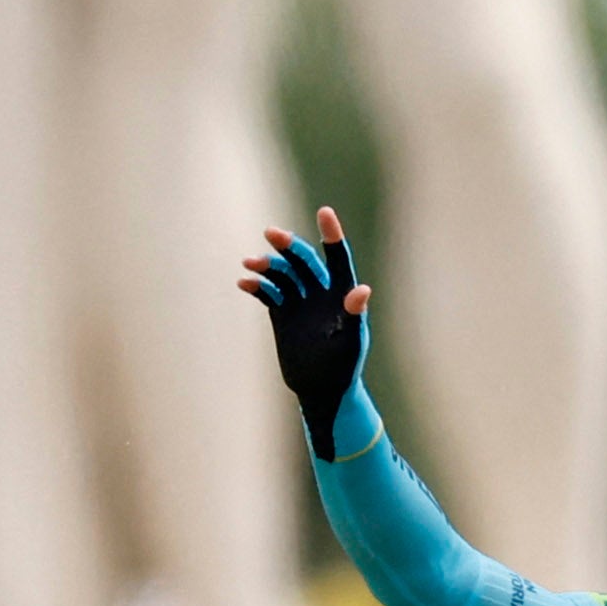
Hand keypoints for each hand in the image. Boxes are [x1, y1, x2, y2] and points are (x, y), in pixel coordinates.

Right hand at [239, 206, 373, 460]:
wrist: (321, 393)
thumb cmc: (343, 371)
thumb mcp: (351, 344)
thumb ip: (355, 316)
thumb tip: (362, 289)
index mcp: (342, 296)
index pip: (338, 259)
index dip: (332, 236)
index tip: (324, 212)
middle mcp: (320, 293)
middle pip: (304, 260)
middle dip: (288, 245)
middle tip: (270, 234)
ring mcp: (300, 302)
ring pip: (283, 273)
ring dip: (267, 265)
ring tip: (250, 263)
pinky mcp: (282, 314)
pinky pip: (268, 292)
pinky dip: (257, 286)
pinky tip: (244, 283)